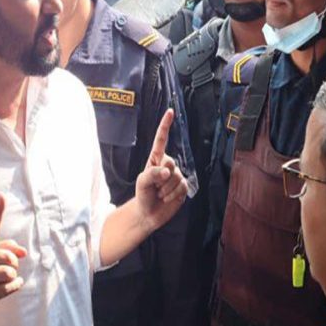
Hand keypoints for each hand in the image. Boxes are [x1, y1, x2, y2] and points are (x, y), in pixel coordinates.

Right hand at [0, 195, 27, 322]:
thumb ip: (10, 249)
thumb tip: (23, 252)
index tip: (2, 196)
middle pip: (9, 258)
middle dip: (14, 264)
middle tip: (8, 268)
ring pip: (10, 273)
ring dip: (13, 277)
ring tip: (4, 279)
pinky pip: (10, 287)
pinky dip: (14, 286)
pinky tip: (7, 287)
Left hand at [135, 108, 186, 231]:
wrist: (149, 213)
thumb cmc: (143, 195)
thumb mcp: (142, 182)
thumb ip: (152, 174)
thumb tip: (168, 171)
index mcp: (155, 159)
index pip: (161, 139)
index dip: (165, 125)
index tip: (170, 112)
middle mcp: (167, 164)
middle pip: (171, 162)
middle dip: (162, 177)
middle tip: (154, 187)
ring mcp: (176, 175)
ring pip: (177, 177)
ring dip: (166, 189)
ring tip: (159, 194)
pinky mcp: (183, 186)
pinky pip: (182, 187)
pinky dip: (173, 195)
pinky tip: (166, 198)